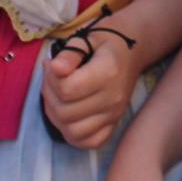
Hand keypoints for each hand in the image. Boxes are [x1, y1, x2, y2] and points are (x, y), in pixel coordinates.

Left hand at [41, 12, 143, 149]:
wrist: (132, 50)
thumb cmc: (106, 41)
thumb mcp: (86, 37)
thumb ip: (69, 53)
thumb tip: (55, 67)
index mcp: (108, 73)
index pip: (67, 89)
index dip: (51, 78)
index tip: (52, 64)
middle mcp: (113, 99)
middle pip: (66, 112)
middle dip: (49, 94)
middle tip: (51, 77)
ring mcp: (114, 115)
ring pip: (72, 131)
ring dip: (55, 114)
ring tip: (57, 95)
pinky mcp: (113, 125)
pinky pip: (89, 143)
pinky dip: (72, 133)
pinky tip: (67, 115)